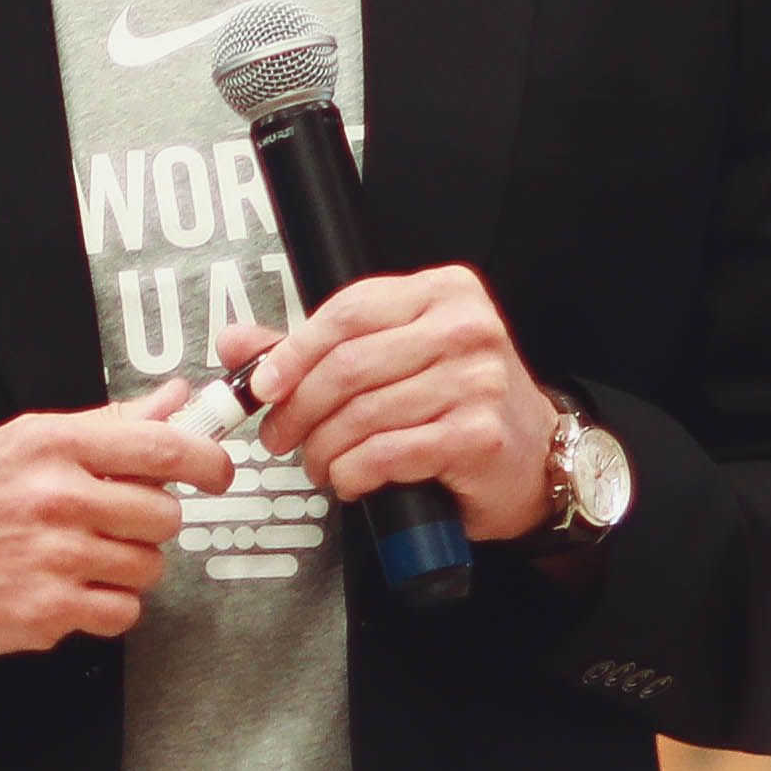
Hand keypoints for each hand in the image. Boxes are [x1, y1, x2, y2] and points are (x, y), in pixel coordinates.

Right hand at [0, 389, 236, 653]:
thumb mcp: (24, 441)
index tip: (215, 473)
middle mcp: (58, 500)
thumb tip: (174, 402)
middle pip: (164, 516)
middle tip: (117, 521)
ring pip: (147, 568)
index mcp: (55, 447)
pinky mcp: (48, 613)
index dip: (207, 462)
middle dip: (151, 521)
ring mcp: (55, 560)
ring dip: (127, 565)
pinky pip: (121, 612)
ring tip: (84, 556)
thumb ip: (106, 424)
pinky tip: (74, 588)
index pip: (163, 449)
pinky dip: (107, 606)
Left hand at [218, 268, 547, 541]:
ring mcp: (476, 381)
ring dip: (323, 448)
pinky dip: (353, 472)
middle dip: (299, 408)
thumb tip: (238, 343)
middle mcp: (466, 328)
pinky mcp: (477, 435)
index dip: (292, 352)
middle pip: (348, 365)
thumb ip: (315, 348)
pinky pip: (387, 453)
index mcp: (443, 292)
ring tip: (317, 462)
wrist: (533, 456)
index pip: (347, 312)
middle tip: (280, 435)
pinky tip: (349, 478)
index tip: (262, 386)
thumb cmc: (460, 402)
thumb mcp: (392, 358)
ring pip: (362, 414)